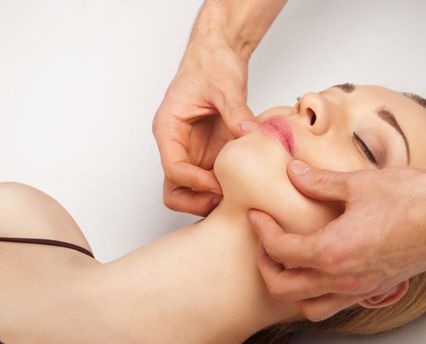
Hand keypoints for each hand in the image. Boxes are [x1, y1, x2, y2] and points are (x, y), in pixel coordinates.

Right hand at [153, 38, 257, 215]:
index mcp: (169, 129)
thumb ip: (236, 112)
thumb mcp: (225, 86)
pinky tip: (243, 187)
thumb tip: (251, 134)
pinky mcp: (210, 154)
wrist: (218, 57)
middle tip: (226, 198)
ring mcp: (193, 153)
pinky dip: (223, 190)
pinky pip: (211, 182)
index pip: (173, 168)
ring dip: (209, 199)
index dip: (195, 182)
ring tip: (236, 195)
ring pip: (190, 192)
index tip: (221, 185)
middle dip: (197, 200)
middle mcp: (177, 145)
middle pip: (174, 190)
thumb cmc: (211, 65)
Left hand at [248, 160, 425, 320]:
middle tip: (264, 239)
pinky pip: (335, 304)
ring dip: (290, 286)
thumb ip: (320, 182)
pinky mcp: (375, 288)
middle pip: (284, 287)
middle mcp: (343, 278)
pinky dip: (316, 293)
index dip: (261, 230)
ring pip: (308, 305)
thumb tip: (295, 172)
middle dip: (266, 264)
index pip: (280, 250)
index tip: (256, 215)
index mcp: (333, 251)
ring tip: (287, 260)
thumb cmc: (415, 200)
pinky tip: (320, 269)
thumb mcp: (359, 184)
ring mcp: (360, 288)